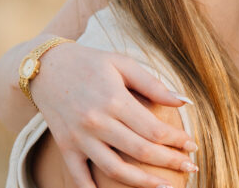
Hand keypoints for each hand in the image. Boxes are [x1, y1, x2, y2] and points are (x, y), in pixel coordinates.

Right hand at [30, 42, 198, 187]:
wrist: (46, 68)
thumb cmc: (91, 63)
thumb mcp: (123, 64)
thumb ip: (153, 84)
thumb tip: (184, 101)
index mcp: (115, 100)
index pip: (153, 129)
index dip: (177, 140)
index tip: (193, 146)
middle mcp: (97, 122)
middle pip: (139, 151)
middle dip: (169, 162)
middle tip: (190, 169)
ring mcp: (78, 138)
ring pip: (114, 169)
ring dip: (142, 182)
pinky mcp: (65, 147)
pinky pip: (79, 176)